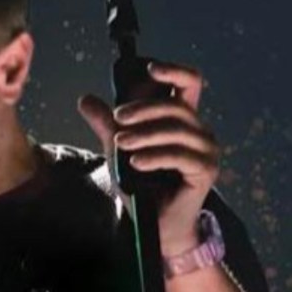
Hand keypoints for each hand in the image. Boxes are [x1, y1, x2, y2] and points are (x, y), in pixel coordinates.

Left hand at [77, 60, 220, 255]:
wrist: (154, 223)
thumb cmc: (141, 183)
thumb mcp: (118, 149)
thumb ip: (106, 124)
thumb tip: (85, 99)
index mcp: (182, 118)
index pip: (189, 82)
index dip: (173, 70)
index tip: (149, 67)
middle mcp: (199, 130)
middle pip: (176, 106)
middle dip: (144, 108)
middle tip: (117, 117)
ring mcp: (206, 150)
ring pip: (177, 130)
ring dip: (145, 134)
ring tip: (120, 143)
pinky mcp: (206, 170)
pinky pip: (181, 156)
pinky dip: (155, 156)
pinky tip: (135, 162)